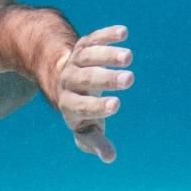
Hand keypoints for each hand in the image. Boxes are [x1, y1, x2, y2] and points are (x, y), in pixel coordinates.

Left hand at [54, 25, 132, 162]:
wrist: (61, 78)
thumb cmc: (80, 110)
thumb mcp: (84, 128)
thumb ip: (95, 142)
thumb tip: (109, 158)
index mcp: (69, 104)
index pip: (81, 106)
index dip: (97, 106)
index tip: (117, 104)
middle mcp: (69, 81)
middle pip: (85, 79)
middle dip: (106, 79)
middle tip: (129, 79)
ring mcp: (75, 61)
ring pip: (88, 56)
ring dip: (107, 55)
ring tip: (129, 57)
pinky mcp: (84, 45)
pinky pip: (93, 38)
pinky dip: (106, 34)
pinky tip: (123, 32)